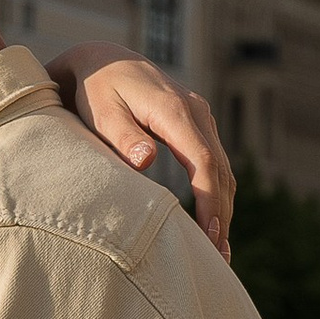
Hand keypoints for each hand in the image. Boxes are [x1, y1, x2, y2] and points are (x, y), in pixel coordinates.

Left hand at [48, 49, 234, 256]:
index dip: (209, 200)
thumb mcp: (100, 112)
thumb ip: (122, 136)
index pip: (203, 161)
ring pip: (222, 168)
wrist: (100, 60)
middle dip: (222, 214)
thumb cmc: (95, 91)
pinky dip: (218, 193)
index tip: (209, 234)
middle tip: (219, 258)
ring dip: (224, 208)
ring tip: (219, 251)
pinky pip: (215, 163)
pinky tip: (213, 223)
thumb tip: (146, 160)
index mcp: (174, 110)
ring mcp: (200, 117)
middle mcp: (195, 111)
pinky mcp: (196, 125)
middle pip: (220, 169)